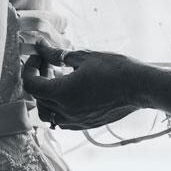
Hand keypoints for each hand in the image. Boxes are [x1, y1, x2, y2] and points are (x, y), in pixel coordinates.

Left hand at [22, 42, 146, 129]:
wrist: (140, 87)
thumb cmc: (114, 69)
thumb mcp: (83, 56)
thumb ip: (57, 54)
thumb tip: (40, 45)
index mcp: (61, 93)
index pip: (30, 84)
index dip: (30, 67)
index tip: (39, 55)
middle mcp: (65, 111)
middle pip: (38, 98)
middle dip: (39, 78)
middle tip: (49, 62)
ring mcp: (76, 121)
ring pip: (48, 113)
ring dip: (47, 96)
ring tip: (59, 79)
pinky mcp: (86, 124)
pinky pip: (62, 120)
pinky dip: (59, 107)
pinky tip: (71, 92)